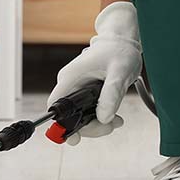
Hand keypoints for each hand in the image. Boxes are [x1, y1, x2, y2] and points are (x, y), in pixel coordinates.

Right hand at [46, 1, 142, 144]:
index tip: (76, 138)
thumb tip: (103, 118)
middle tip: (111, 125)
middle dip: (90, 126)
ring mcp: (77, 89)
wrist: (123, 42)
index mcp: (70, 77)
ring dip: (98, 123)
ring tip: (117, 121)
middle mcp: (70, 84)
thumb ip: (111, 94)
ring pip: (80, 117)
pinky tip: (114, 117)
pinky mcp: (86, 93)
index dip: (61, 124)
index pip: (56, 106)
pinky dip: (100, 117)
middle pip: (69, 116)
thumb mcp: (120, 72)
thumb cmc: (120, 51)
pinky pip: (88, 112)